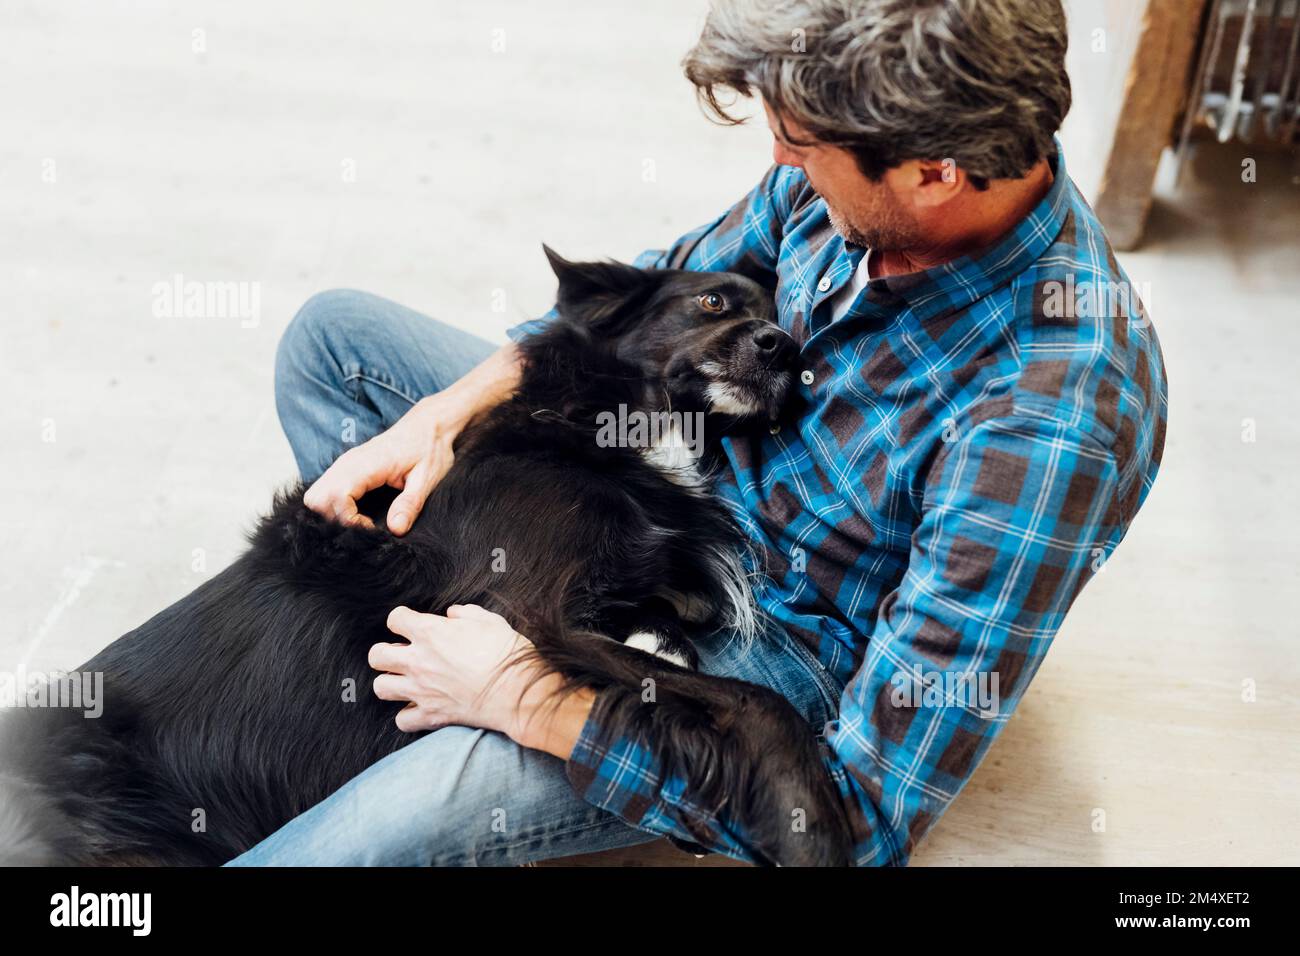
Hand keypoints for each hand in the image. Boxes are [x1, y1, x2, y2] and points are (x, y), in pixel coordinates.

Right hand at [303, 394, 461, 534]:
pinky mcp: (345, 468)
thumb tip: (395, 529)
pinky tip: (356, 513)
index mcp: (366, 464)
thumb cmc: (429, 448)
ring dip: (331, 514)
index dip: (349, 520)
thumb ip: (410, 503)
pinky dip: (332, 506)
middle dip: (334, 520)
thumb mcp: (427, 478)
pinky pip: (324, 490)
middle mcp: (348, 463)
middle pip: (316, 499)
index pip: (336, 496)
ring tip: (359, 522)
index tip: (371, 528)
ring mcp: (343, 464)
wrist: (428, 424)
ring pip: (315, 496)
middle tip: (362, 528)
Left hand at [371, 604, 538, 734]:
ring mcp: (421, 690)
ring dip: (391, 683)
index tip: (412, 625)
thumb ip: (466, 614)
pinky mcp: (430, 715)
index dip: (402, 620)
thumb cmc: (506, 652)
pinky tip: (420, 707)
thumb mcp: (490, 621)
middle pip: (376, 656)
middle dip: (385, 654)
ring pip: (381, 687)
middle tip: (402, 655)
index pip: (395, 619)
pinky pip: (402, 720)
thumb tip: (452, 614)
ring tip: (406, 682)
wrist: (518, 691)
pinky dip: (408, 715)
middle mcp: (418, 660)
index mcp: (430, 632)